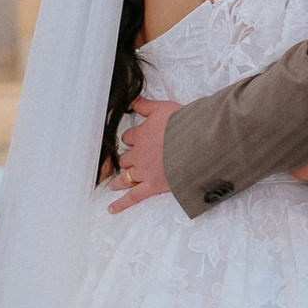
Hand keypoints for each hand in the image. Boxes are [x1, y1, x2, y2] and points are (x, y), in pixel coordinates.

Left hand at [108, 95, 179, 209]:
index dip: (131, 139)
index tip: (134, 140)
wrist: (196, 143)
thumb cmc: (182, 124)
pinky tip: (112, 209)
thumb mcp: (162, 107)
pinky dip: (122, 204)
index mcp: (140, 134)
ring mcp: (144, 171)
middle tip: (125, 162)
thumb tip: (131, 99)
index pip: (128, 137)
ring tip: (112, 185)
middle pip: (125, 158)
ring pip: (125, 176)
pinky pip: (133, 196)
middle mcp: (138, 154)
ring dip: (118, 180)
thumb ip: (145, 105)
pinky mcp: (152, 185)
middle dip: (125, 160)